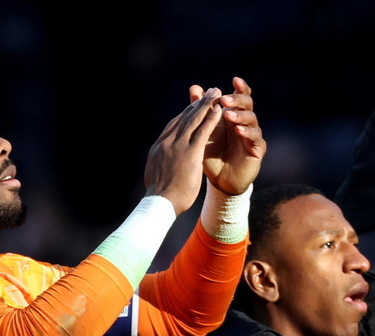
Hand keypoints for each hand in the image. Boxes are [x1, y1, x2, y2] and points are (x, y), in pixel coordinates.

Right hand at [143, 87, 223, 215]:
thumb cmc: (159, 196)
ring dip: (206, 105)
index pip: (173, 125)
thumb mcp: (155, 175)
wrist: (160, 203)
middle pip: (184, 118)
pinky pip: (203, 131)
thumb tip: (158, 166)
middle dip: (197, 104)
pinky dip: (211, 119)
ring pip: (194, 120)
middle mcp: (167, 142)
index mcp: (159, 147)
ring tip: (216, 94)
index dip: (184, 114)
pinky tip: (219, 111)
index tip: (193, 107)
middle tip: (207, 93)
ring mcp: (178, 146)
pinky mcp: (190, 152)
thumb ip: (159, 165)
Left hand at [202, 77, 265, 195]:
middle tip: (224, 99)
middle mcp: (245, 122)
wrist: (219, 181)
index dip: (240, 87)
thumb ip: (201, 110)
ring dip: (239, 115)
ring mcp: (253, 135)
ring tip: (228, 115)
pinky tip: (238, 131)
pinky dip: (247, 133)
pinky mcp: (257, 149)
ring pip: (252, 119)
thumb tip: (194, 87)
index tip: (234, 80)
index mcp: (233, 115)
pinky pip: (255, 138)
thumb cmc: (212, 154)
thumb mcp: (204, 131)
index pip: (240, 97)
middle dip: (237, 100)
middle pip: (248, 104)